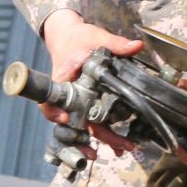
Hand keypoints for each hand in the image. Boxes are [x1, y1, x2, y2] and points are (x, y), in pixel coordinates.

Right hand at [40, 10, 143, 157]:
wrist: (69, 37)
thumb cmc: (77, 38)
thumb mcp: (95, 37)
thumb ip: (116, 43)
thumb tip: (136, 46)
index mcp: (63, 79)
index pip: (50, 101)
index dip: (54, 113)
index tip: (66, 119)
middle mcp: (67, 95)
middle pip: (75, 121)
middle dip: (95, 135)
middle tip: (117, 145)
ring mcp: (76, 101)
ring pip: (84, 126)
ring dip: (101, 139)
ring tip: (120, 149)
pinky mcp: (85, 104)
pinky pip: (91, 122)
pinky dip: (103, 134)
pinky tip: (118, 144)